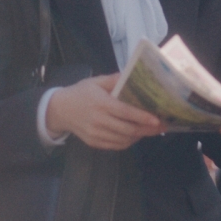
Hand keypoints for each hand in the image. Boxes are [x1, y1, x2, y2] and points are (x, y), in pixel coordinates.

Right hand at [45, 74, 161, 150]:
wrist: (59, 110)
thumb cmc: (80, 93)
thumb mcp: (96, 81)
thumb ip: (114, 79)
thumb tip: (132, 75)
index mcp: (101, 104)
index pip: (125, 112)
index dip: (142, 117)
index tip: (157, 119)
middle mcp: (99, 121)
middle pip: (128, 129)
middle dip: (147, 129)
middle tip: (162, 126)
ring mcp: (96, 134)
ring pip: (124, 140)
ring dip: (140, 136)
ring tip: (150, 129)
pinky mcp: (94, 143)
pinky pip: (116, 145)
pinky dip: (129, 142)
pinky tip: (135, 135)